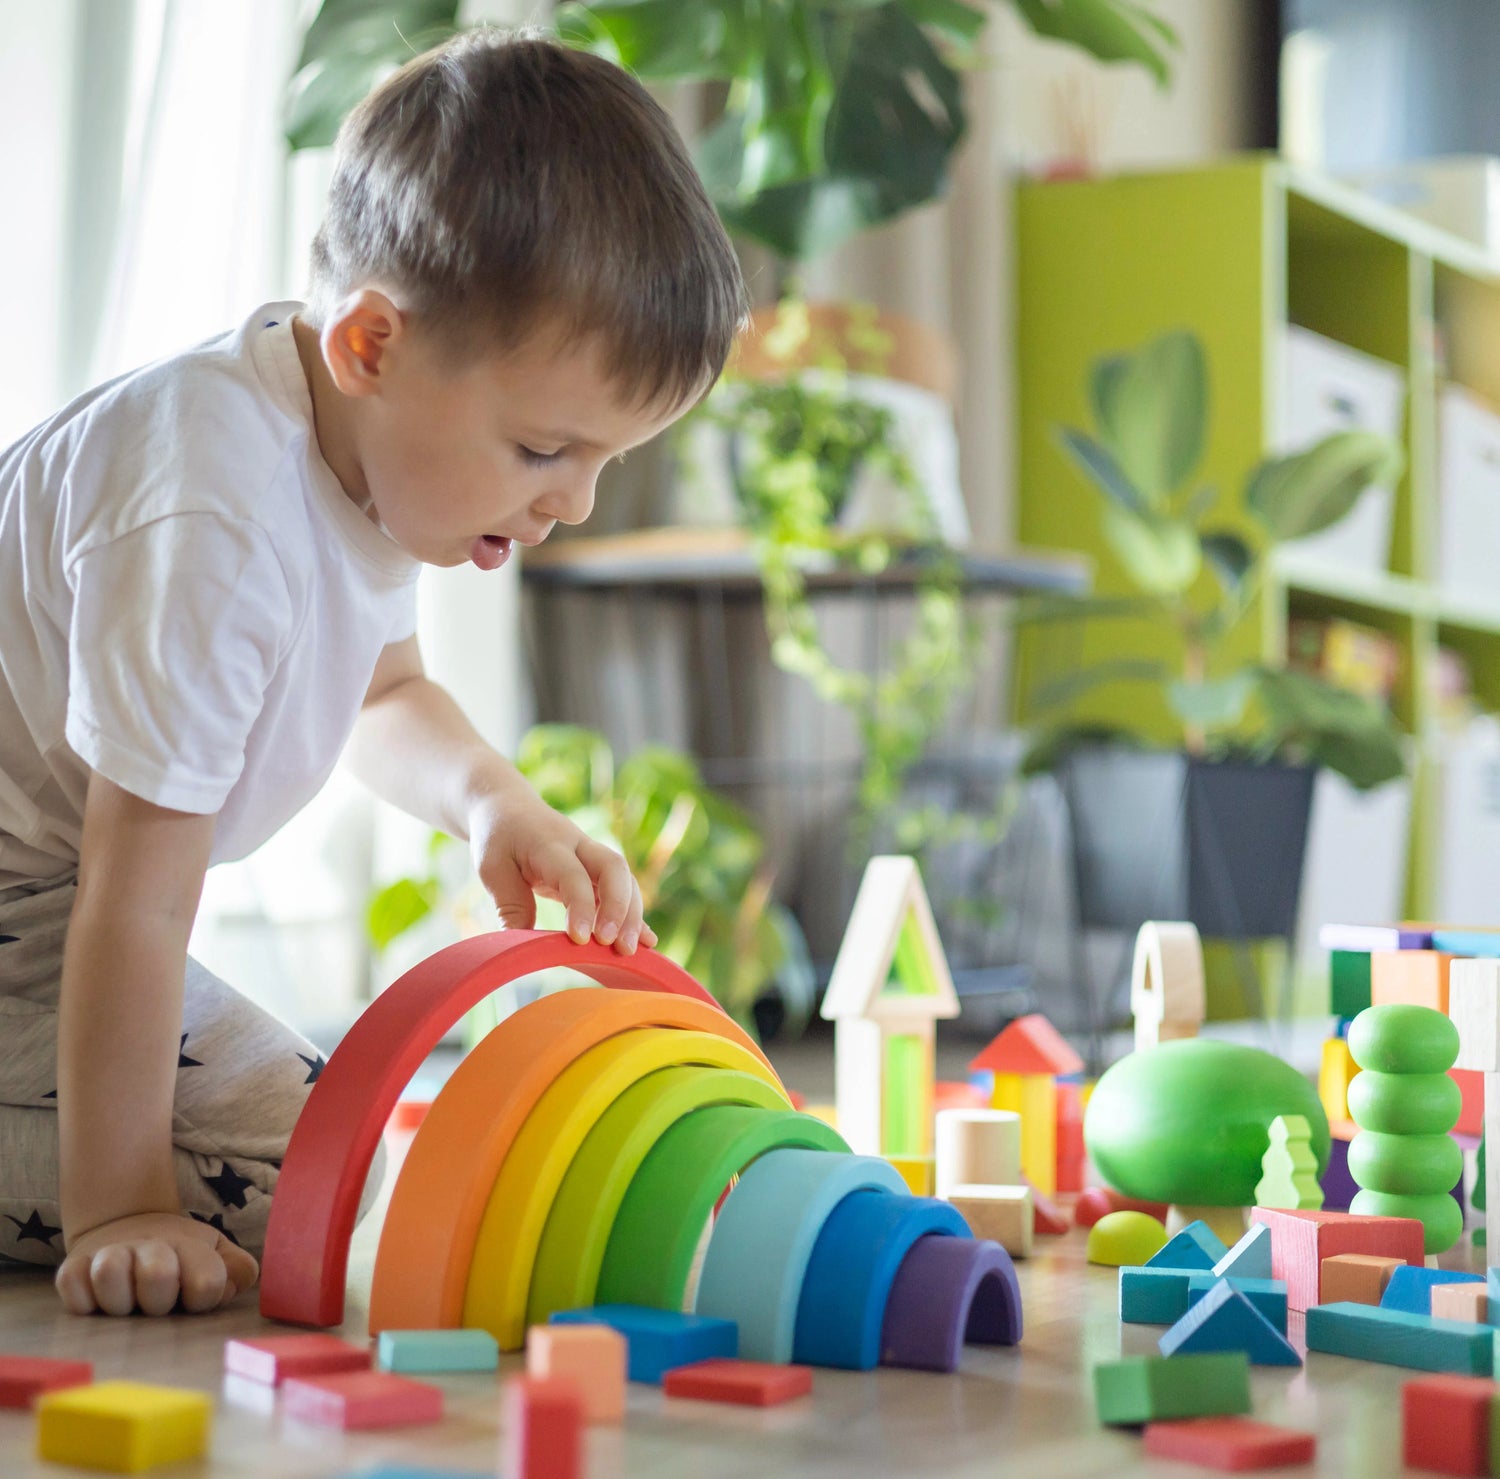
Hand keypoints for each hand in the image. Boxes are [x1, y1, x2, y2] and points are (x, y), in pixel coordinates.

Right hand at [55, 1211, 258, 1316]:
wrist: (126, 1225)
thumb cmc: (177, 1253)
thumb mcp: (214, 1253)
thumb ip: (236, 1268)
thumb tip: (232, 1286)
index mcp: (187, 1245)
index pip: (207, 1281)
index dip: (204, 1296)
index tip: (194, 1296)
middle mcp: (147, 1247)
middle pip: (158, 1276)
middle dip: (160, 1299)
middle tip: (157, 1299)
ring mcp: (106, 1256)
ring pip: (110, 1275)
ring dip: (120, 1300)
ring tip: (128, 1300)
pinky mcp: (71, 1269)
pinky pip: (73, 1292)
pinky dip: (84, 1302)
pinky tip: (98, 1300)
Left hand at [469, 779, 657, 954]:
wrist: (509, 806)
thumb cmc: (498, 838)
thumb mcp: (491, 868)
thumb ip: (510, 904)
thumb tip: (524, 948)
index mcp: (548, 843)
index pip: (572, 874)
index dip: (580, 908)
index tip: (580, 940)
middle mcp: (578, 845)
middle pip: (613, 868)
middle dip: (620, 908)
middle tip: (616, 945)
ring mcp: (592, 854)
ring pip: (624, 879)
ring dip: (631, 914)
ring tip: (629, 951)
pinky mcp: (597, 868)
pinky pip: (622, 889)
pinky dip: (633, 915)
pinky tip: (646, 941)